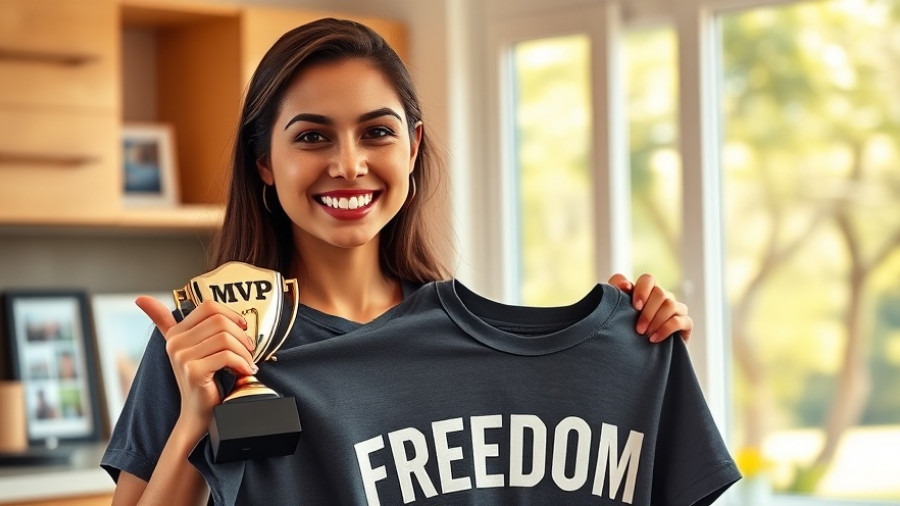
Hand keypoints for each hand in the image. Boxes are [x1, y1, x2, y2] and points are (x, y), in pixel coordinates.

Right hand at [135, 297, 256, 433]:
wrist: (198, 413)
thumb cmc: (202, 379)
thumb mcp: (188, 348)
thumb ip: (168, 323)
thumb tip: (141, 298)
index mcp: (176, 333)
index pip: (209, 307)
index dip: (231, 315)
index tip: (242, 329)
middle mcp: (175, 343)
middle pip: (220, 321)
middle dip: (241, 336)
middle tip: (248, 350)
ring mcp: (182, 357)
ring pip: (226, 338)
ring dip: (244, 352)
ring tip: (246, 362)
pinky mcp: (193, 371)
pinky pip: (226, 356)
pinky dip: (242, 363)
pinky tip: (244, 371)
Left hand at [607, 273, 691, 342]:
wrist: (638, 352)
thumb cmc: (625, 326)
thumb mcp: (617, 309)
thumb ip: (616, 292)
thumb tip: (626, 286)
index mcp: (648, 290)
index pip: (648, 279)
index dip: (642, 291)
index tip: (635, 306)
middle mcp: (664, 296)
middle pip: (660, 293)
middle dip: (648, 313)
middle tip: (638, 329)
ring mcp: (677, 308)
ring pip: (670, 305)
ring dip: (656, 321)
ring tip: (645, 335)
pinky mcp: (685, 323)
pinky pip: (680, 321)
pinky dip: (666, 330)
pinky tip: (654, 339)